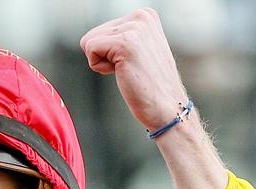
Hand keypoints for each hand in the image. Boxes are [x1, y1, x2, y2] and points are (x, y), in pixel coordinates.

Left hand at [80, 8, 187, 131]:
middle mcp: (140, 16)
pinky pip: (90, 49)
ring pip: (89, 42)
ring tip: (128, 71)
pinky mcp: (124, 43)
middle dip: (105, 57)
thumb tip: (92, 39)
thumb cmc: (149, 85)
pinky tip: (122, 73)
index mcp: (145, 15)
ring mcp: (134, 28)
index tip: (133, 63)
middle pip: (93, 34)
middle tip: (130, 69)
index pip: (102, 30)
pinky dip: (100, 67)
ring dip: (103, 63)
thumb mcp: (139, 50)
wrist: (166, 106)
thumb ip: (121, 37)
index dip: (109, 53)